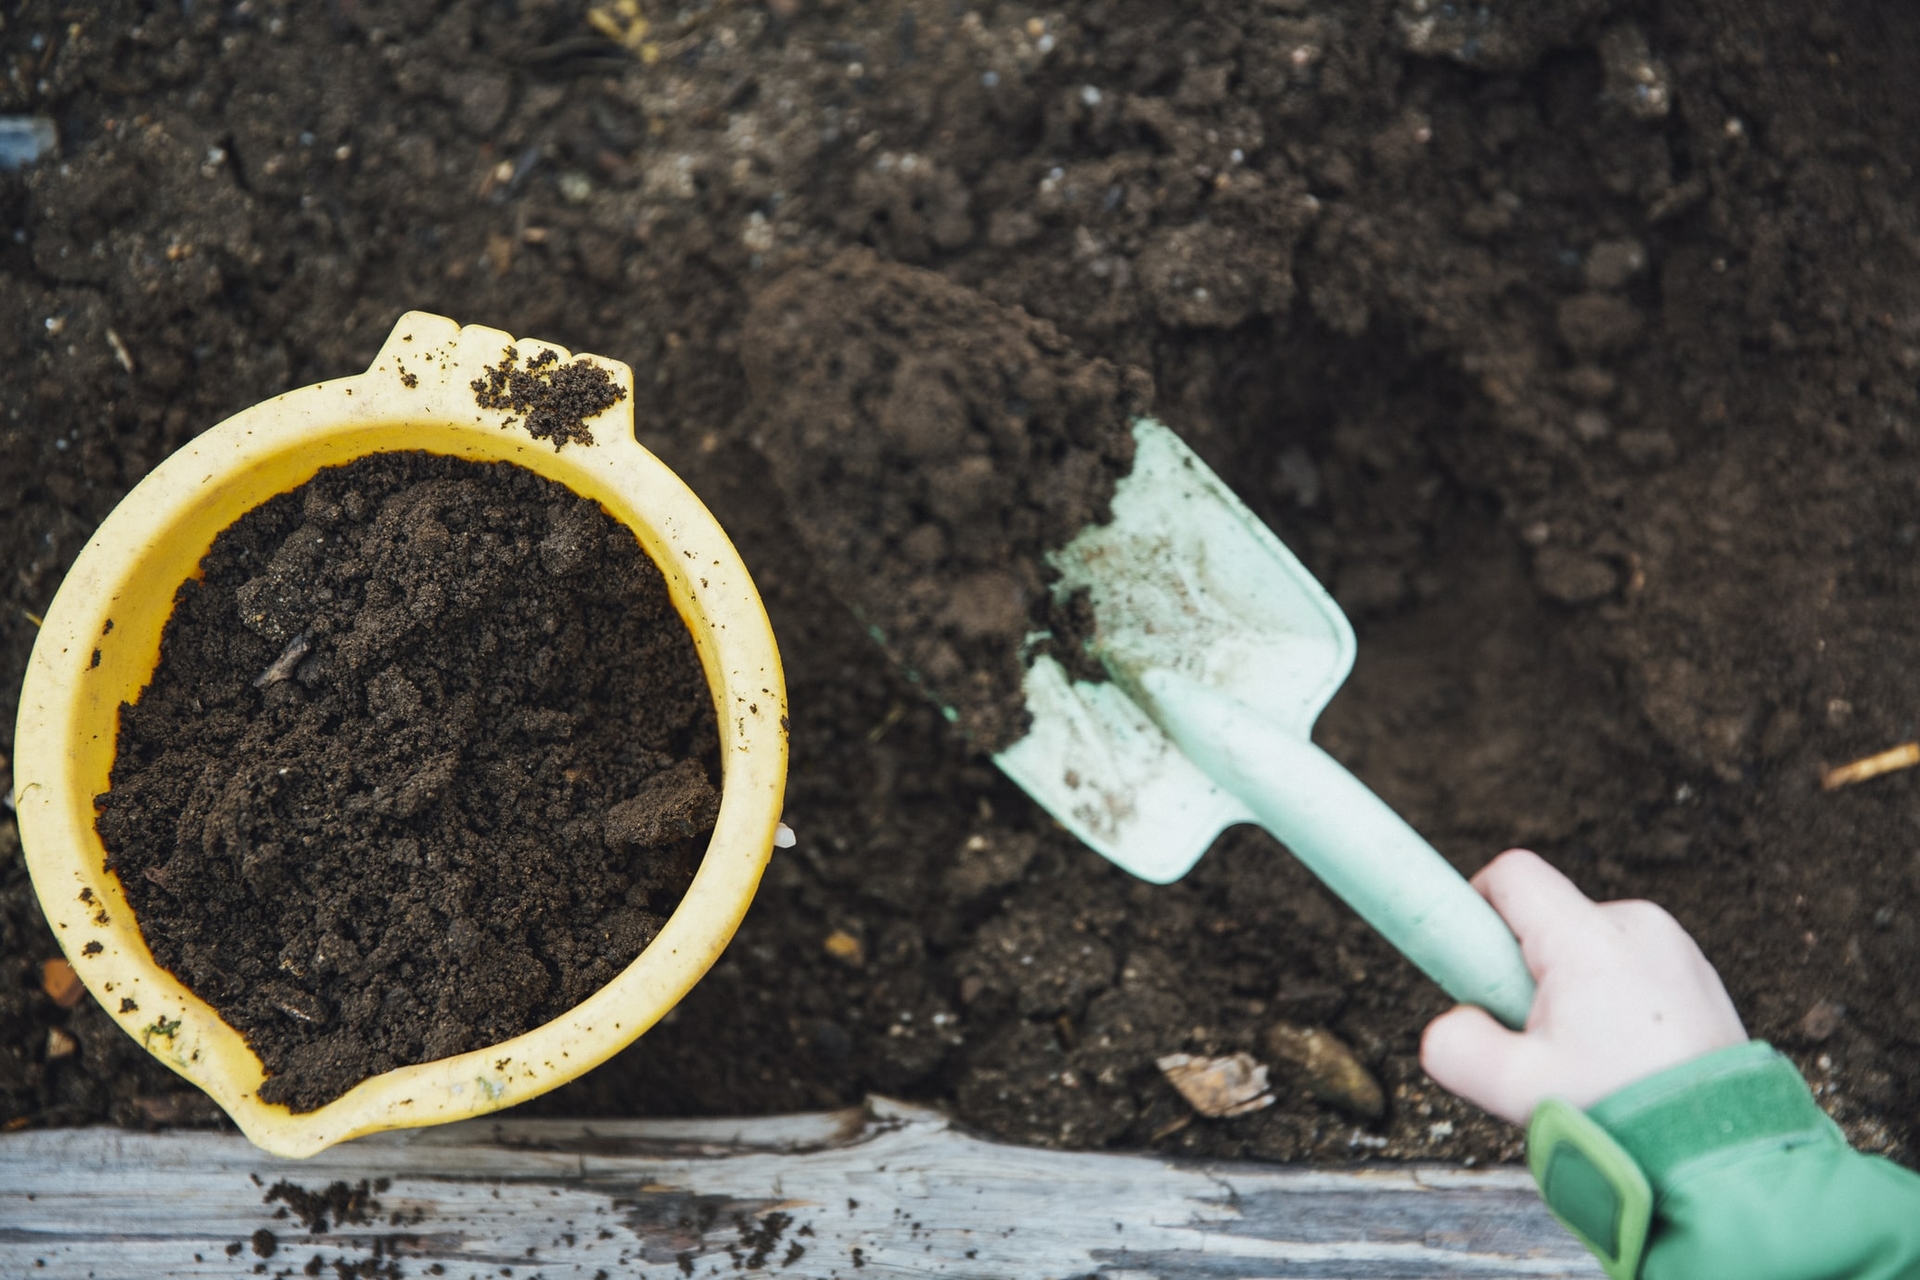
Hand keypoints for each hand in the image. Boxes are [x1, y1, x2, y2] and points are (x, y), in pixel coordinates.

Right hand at [1420, 848, 1747, 1125]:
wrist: (1720, 1153)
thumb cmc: (1622, 1115)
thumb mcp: (1513, 1088)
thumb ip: (1453, 1046)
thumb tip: (1450, 1023)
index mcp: (1588, 939)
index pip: (1512, 875)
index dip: (1476, 904)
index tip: (1473, 959)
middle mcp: (1636, 925)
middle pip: (1549, 917)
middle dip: (1527, 969)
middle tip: (1536, 1037)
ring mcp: (1675, 947)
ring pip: (1590, 945)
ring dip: (1573, 988)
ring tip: (1589, 1056)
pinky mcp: (1699, 973)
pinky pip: (1631, 965)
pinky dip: (1614, 999)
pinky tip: (1625, 1056)